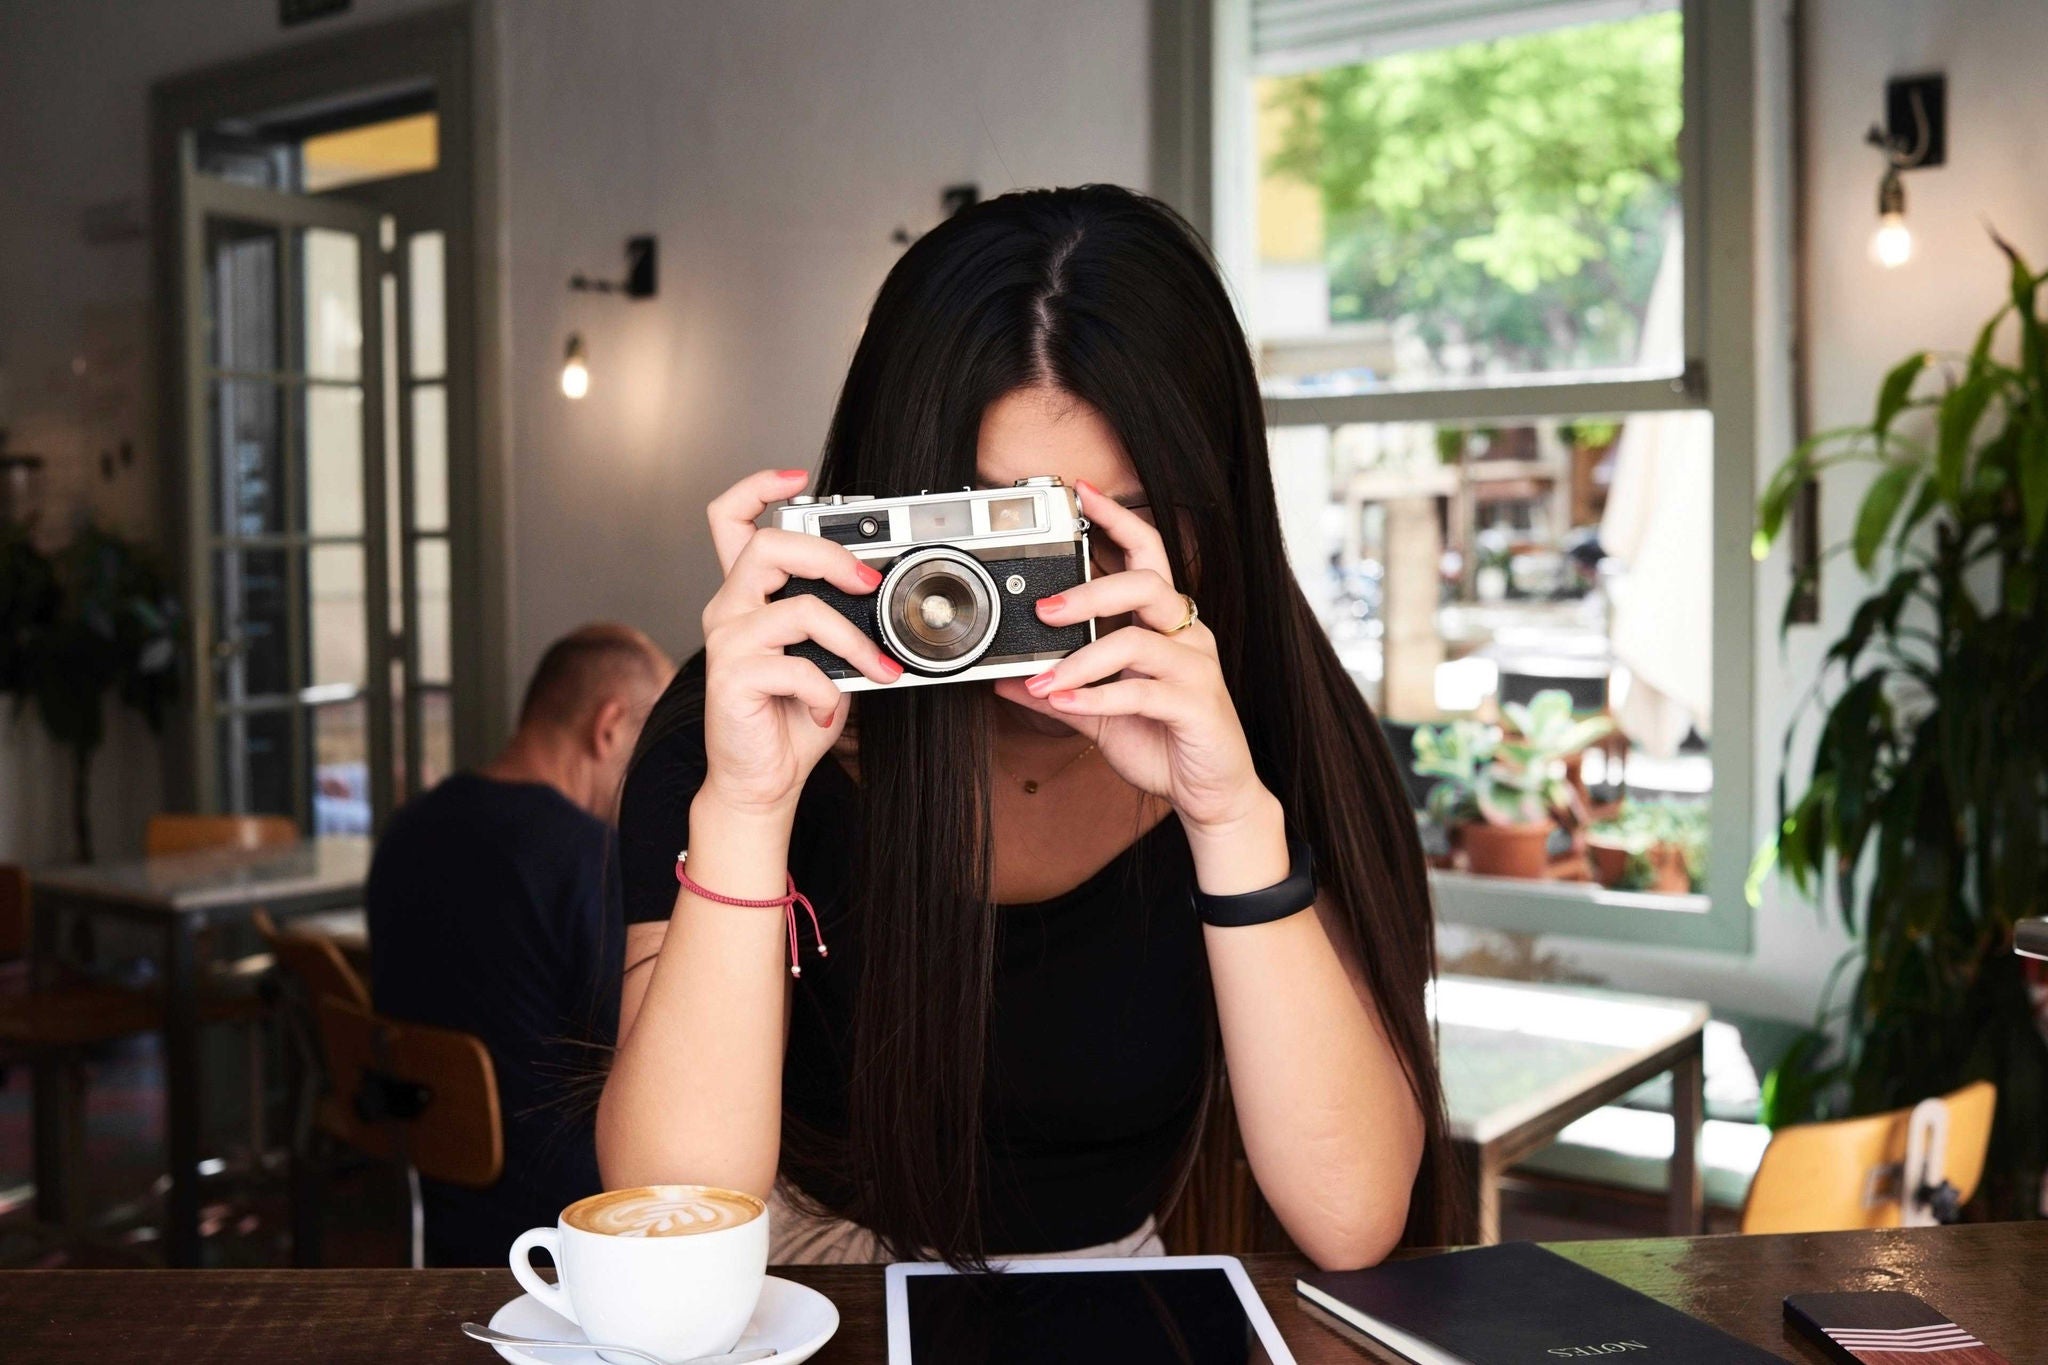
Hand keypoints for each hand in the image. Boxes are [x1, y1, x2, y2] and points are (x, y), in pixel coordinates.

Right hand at [698, 469, 901, 815]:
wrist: (763, 779)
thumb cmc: (792, 716)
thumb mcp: (824, 656)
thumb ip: (836, 619)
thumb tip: (881, 597)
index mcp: (746, 595)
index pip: (730, 520)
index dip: (757, 488)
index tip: (795, 476)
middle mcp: (729, 609)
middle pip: (766, 546)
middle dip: (828, 555)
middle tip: (868, 583)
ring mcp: (727, 642)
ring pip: (797, 608)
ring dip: (851, 638)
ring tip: (876, 668)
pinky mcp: (732, 678)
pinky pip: (797, 667)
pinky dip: (828, 691)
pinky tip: (829, 710)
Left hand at [991, 480, 1274, 838]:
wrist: (1212, 794)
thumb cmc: (1164, 742)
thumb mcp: (1099, 713)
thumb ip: (1060, 691)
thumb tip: (1006, 679)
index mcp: (1167, 624)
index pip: (1148, 554)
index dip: (1119, 519)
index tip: (1082, 492)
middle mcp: (1187, 635)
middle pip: (1147, 585)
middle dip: (1092, 589)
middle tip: (1045, 608)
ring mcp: (1196, 669)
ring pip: (1139, 641)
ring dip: (1084, 657)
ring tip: (1045, 677)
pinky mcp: (1197, 706)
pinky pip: (1143, 693)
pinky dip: (1099, 696)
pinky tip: (1065, 701)